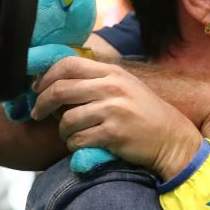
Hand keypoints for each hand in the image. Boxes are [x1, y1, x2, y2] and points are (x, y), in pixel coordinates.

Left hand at [31, 57, 201, 179]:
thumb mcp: (125, 87)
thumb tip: (55, 80)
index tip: (38, 89)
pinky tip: (85, 145)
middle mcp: (112, 88)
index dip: (46, 76)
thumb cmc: (145, 114)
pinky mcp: (113, 134)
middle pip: (60, 89)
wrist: (172, 139)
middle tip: (38, 114)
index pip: (68, 64)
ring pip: (66, 119)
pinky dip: (75, 145)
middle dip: (42, 104)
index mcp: (113, 73)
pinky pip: (78, 140)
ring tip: (71, 134)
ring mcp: (113, 111)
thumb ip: (96, 80)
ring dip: (62, 130)